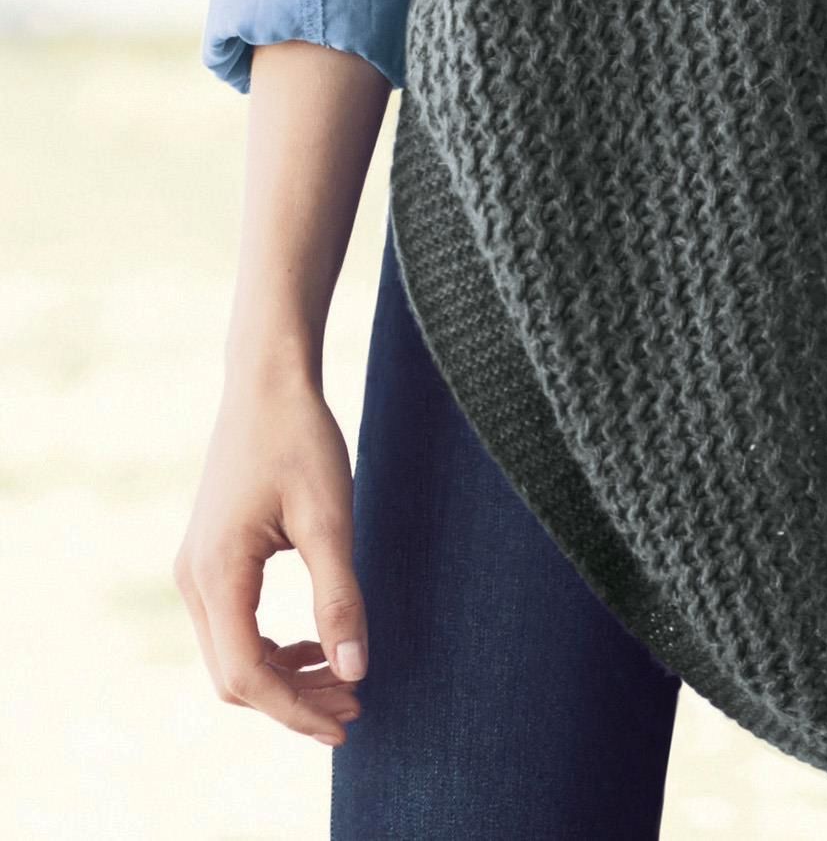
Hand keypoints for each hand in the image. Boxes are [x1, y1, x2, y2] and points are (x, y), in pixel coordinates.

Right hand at [173, 366, 367, 748]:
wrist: (266, 381)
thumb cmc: (300, 439)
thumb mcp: (329, 517)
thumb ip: (340, 596)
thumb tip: (356, 671)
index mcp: (217, 573)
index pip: (247, 675)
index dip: (296, 709)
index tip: (346, 722)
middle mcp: (194, 580)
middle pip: (234, 676)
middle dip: (293, 701)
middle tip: (354, 707)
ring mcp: (195, 571)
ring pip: (230, 657)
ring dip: (283, 678)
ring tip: (343, 677)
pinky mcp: (207, 560)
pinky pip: (231, 628)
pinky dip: (270, 649)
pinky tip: (313, 642)